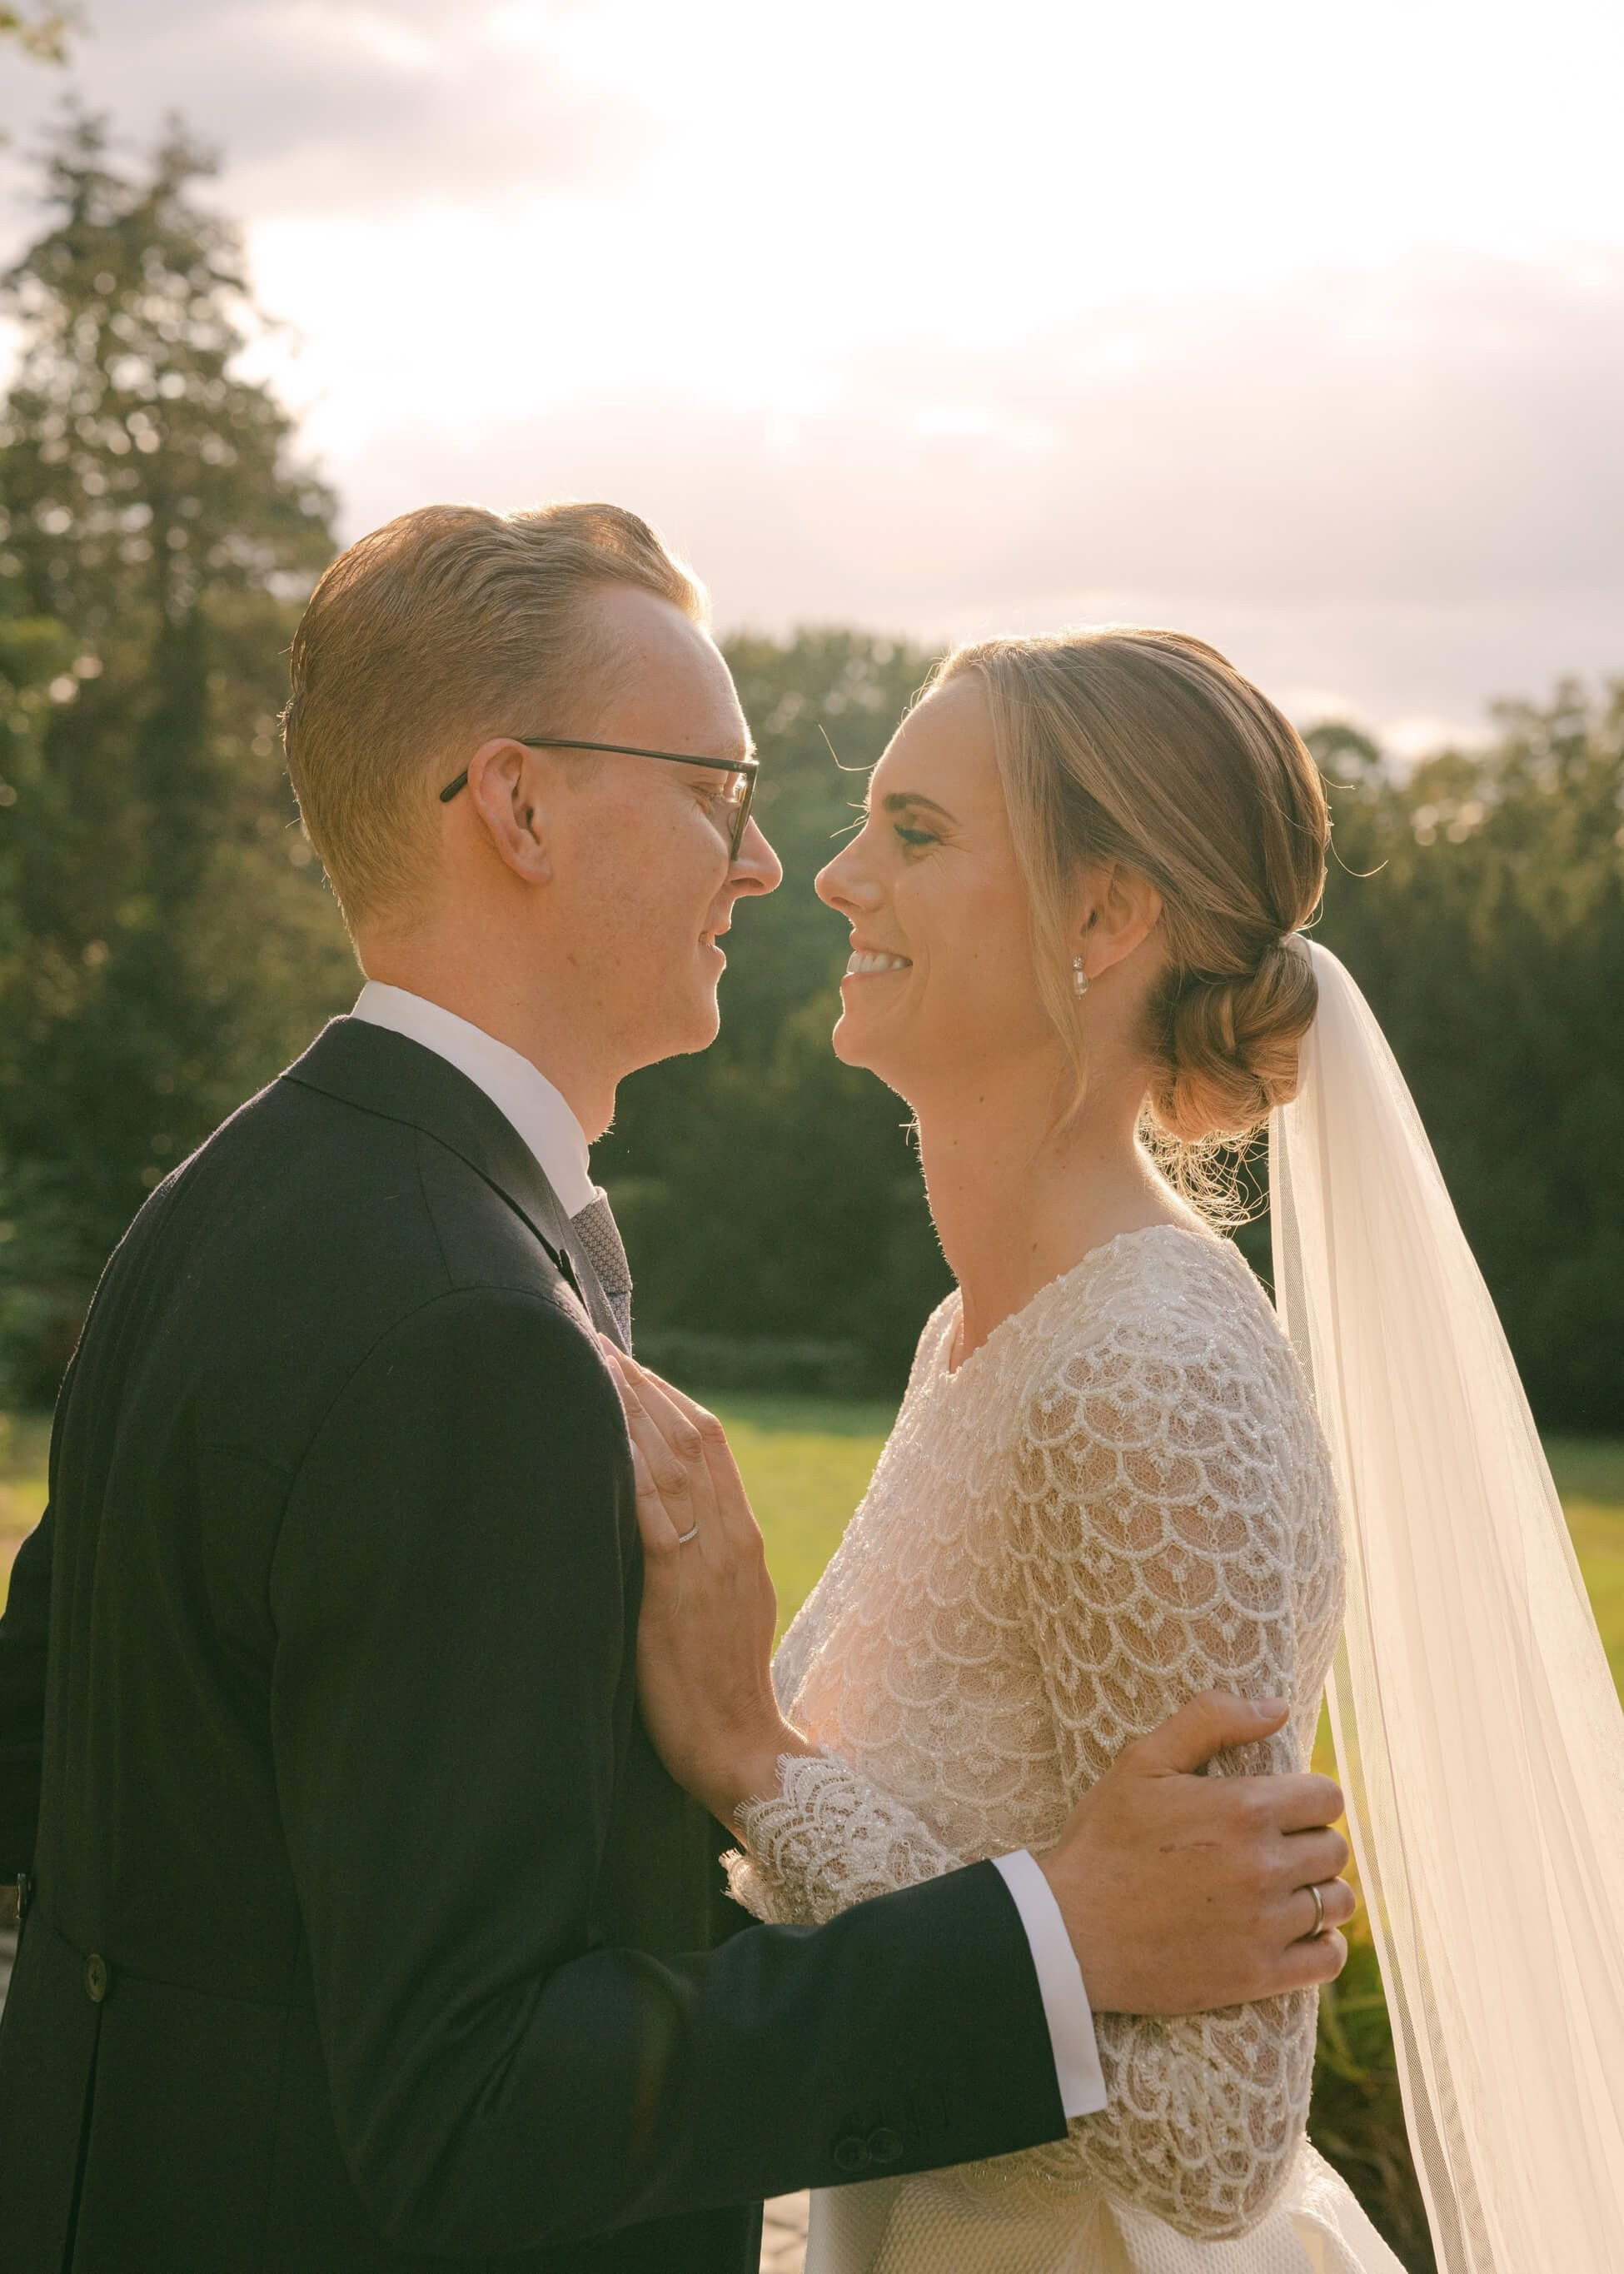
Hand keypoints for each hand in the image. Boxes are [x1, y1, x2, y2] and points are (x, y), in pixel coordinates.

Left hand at [600, 1344, 812, 1828]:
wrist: (742, 1750)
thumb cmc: (718, 1688)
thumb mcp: (719, 1608)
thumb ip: (698, 1560)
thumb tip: (659, 1525)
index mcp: (742, 1537)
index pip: (708, 1441)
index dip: (666, 1394)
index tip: (627, 1360)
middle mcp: (731, 1535)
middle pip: (690, 1432)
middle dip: (641, 1382)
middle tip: (594, 1341)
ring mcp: (710, 1558)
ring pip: (673, 1456)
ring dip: (628, 1403)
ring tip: (587, 1363)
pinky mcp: (679, 1588)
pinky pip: (654, 1508)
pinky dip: (627, 1459)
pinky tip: (598, 1428)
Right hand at [1038, 1691, 1355, 2013]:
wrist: (1068, 1931)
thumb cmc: (1104, 1840)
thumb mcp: (1143, 1761)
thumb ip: (1210, 1720)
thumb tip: (1278, 1707)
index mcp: (1243, 1809)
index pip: (1327, 1797)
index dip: (1308, 1798)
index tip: (1283, 1808)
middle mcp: (1264, 1866)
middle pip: (1334, 1850)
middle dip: (1310, 1842)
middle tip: (1274, 1848)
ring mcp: (1264, 1926)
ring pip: (1336, 1903)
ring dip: (1318, 1893)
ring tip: (1285, 1891)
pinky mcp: (1257, 1975)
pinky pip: (1328, 1960)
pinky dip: (1321, 1945)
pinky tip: (1293, 1933)